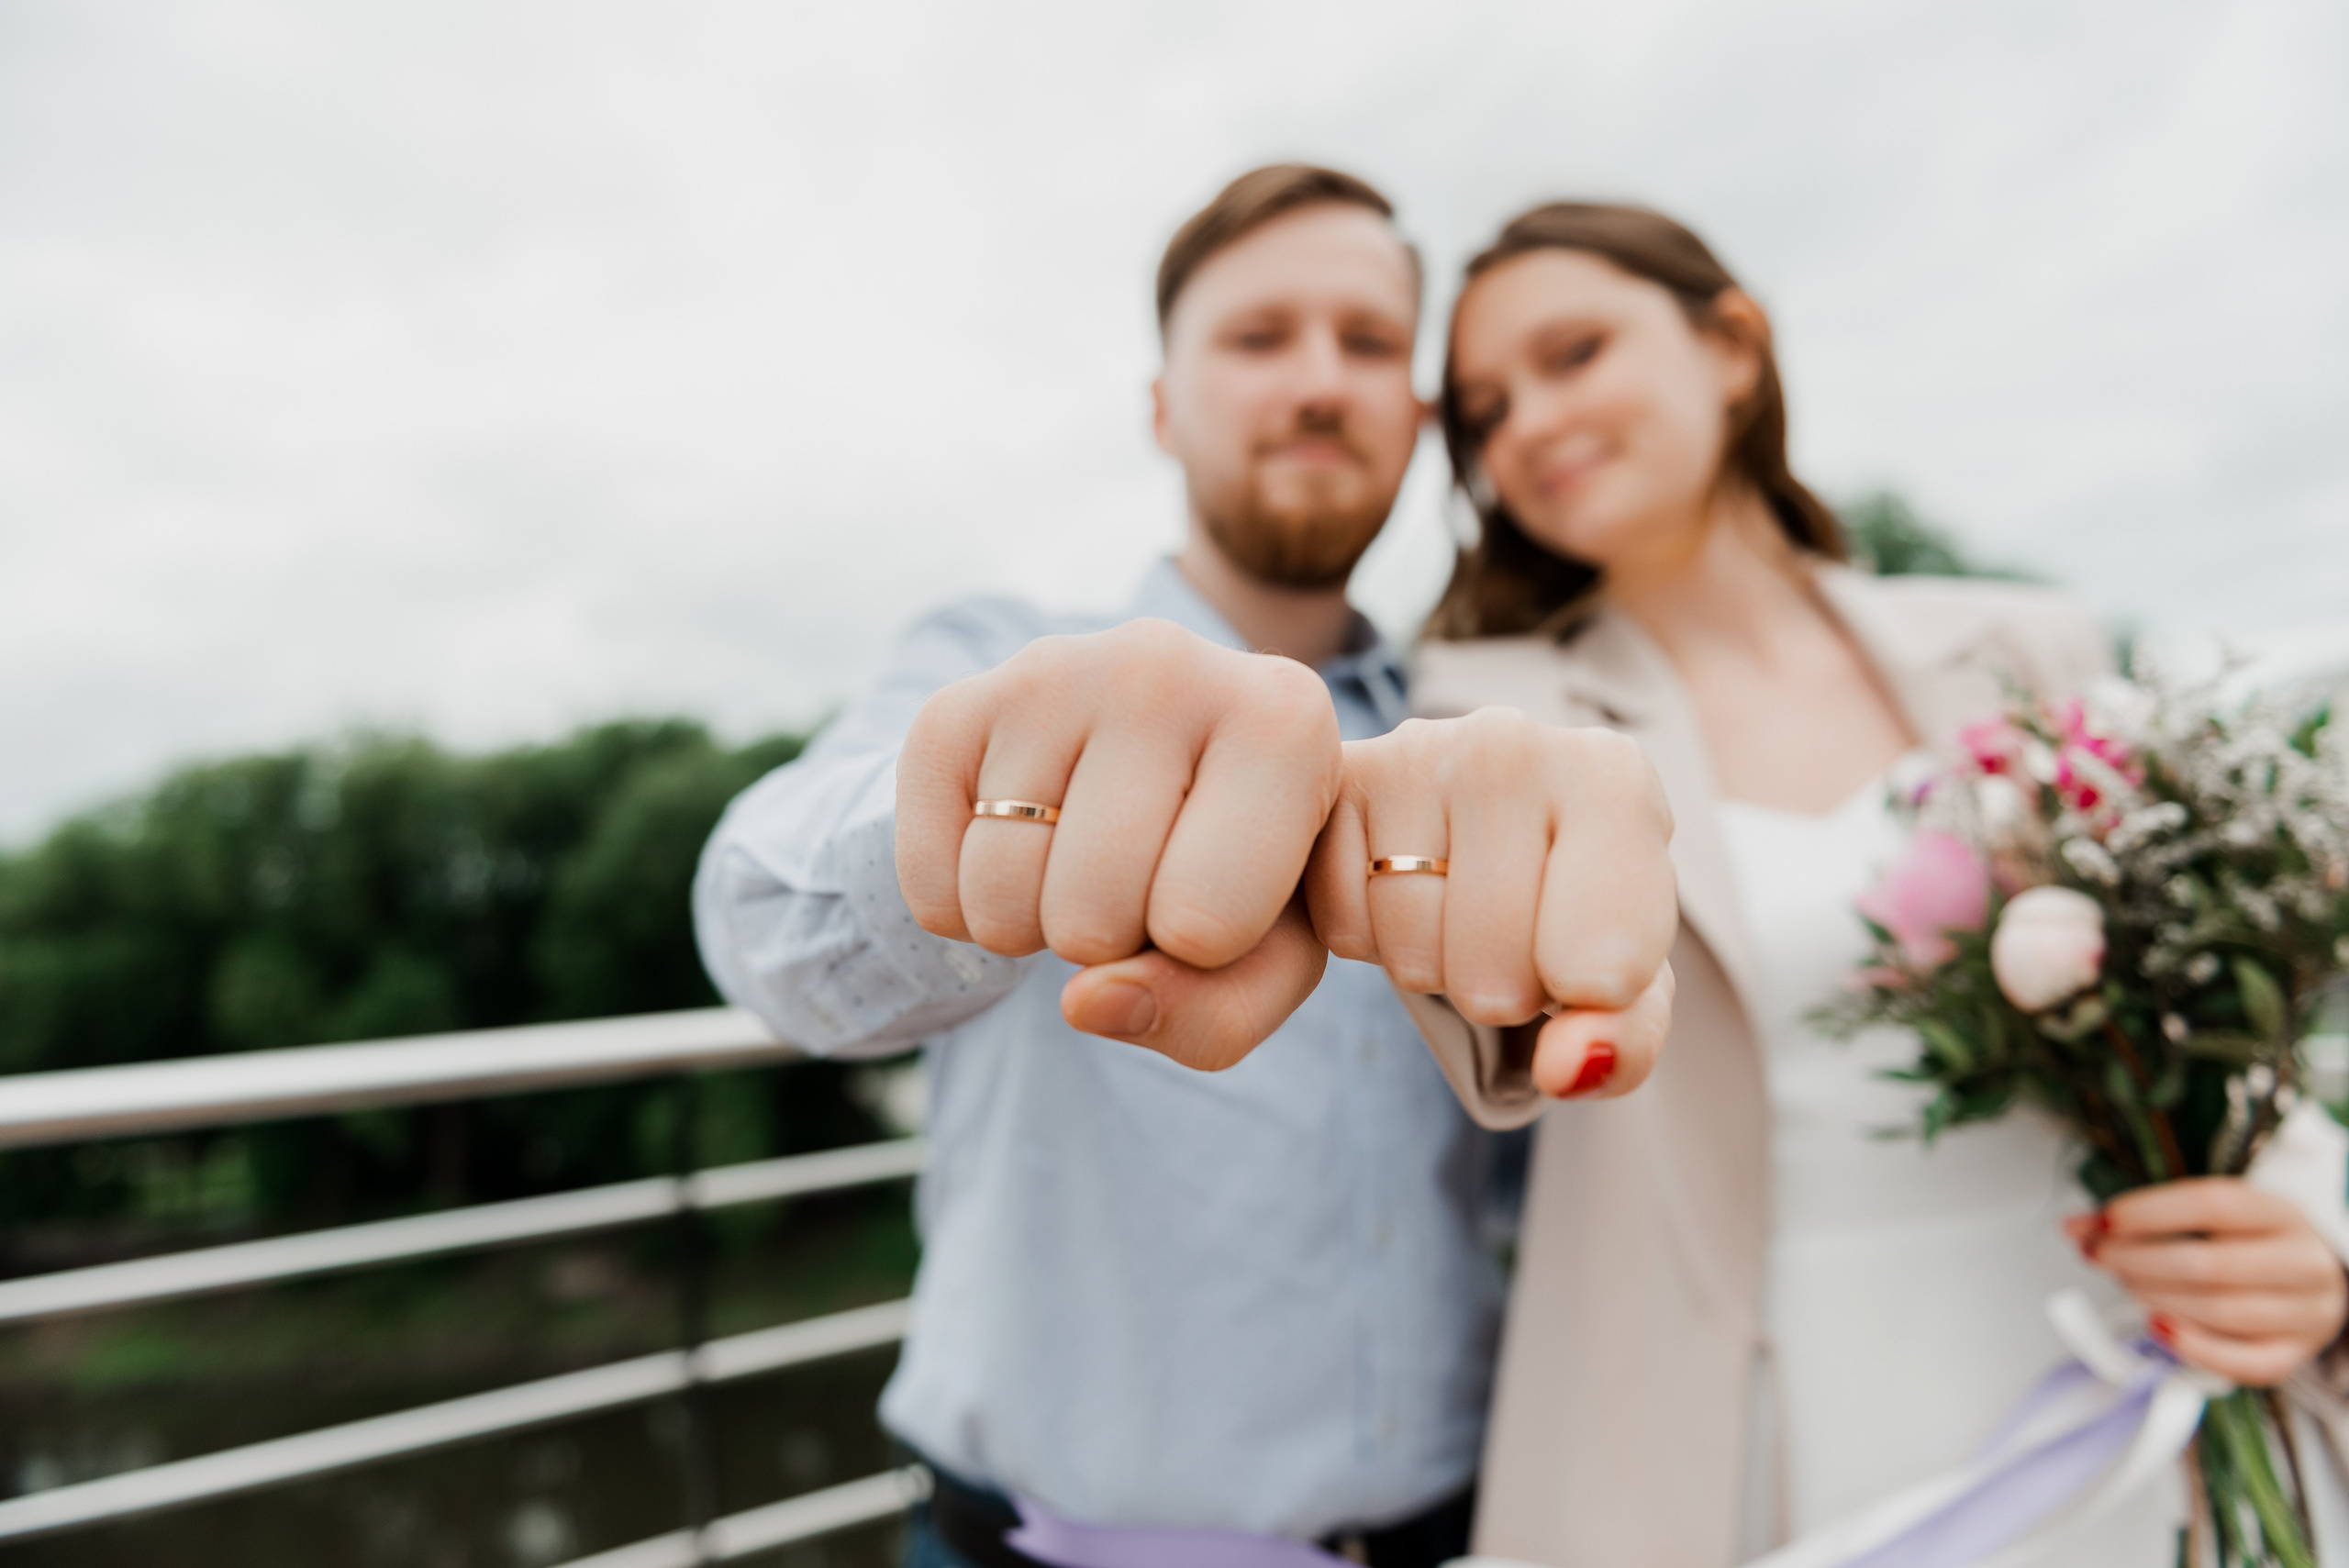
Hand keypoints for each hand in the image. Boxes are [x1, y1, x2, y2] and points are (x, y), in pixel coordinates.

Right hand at [897, 617, 1341, 1069]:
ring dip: (1032, 929)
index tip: (1220, 891)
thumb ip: (1215, 1013)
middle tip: (1137, 883)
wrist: (1155, 764)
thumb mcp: (1272, 956)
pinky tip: (1018, 857)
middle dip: (1108, 943)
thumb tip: (1086, 1002)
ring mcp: (1050, 672)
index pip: (1205, 924)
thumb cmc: (1237, 868)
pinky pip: (929, 881)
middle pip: (1091, 916)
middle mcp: (1167, 666)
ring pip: (1001, 899)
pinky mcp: (953, 705)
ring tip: (1079, 871)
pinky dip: (962, 912)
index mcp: (1284, 721)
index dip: (1200, 952)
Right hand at [1303, 707, 1678, 1098]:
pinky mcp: (1334, 780)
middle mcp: (1512, 742)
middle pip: (1494, 970)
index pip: (1601, 964)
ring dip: (1432, 966)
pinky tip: (1397, 890)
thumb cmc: (1574, 903)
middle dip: (1503, 990)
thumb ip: (1625, 1036)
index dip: (1590, 1001)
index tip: (1593, 975)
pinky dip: (1368, 937)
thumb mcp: (1626, 980)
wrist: (1492, 825)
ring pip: (1412, 952)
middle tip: (1516, 936)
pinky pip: (1343, 927)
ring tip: (1456, 909)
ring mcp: (1413, 751)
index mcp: (1613, 779)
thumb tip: (1566, 1069)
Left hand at [2067, 1179, 2348, 1385]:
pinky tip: (2156, 1326)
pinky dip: (2192, 1347)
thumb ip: (2147, 1218)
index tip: (2102, 1221)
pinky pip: (2242, 1361)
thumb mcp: (2211, 1217)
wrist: (2311, 1281)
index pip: (2212, 1204)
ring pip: (2221, 1311)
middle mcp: (2301, 1262)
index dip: (2148, 1212)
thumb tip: (2080, 1227)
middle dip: (2138, 1260)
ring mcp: (2303, 1314)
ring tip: (2123, 1284)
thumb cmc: (2250, 1244)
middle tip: (2098, 1256)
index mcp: (2280, 1214)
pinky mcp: (2293, 1356)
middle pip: (2210, 1264)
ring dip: (2156, 1298)